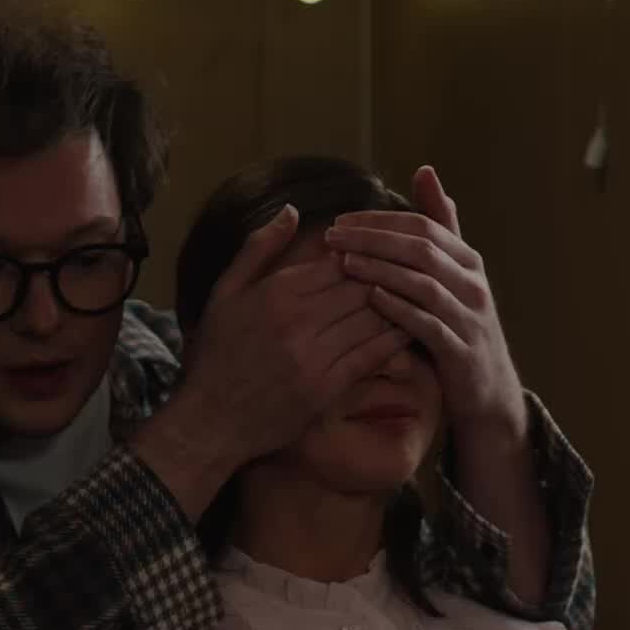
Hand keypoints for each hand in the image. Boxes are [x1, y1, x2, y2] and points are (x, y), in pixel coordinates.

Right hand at [175, 205, 410, 466]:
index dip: (365, 253)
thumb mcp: (225, 291)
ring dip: (397, 306)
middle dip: (387, 277)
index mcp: (276, 290)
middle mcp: (296, 320)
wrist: (211, 420)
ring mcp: (313, 356)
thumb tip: (292, 209)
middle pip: (361, 286)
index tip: (380, 251)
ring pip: (370, 319)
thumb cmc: (217, 354)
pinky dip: (392, 341)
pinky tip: (408, 330)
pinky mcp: (325, 389)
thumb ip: (259, 248)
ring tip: (418, 295)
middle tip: (411, 270)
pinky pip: (369, 356)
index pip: (338, 260)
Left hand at [324, 166, 527, 440]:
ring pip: (423, 283)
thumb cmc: (459, 328)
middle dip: (373, 239)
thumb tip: (425, 171)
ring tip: (345, 263)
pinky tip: (371, 299)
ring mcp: (470, 318)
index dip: (381, 221)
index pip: (422, 226)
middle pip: (422, 249)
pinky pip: (428, 325)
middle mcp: (473, 283)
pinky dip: (399, 310)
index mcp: (468, 260)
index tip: (342, 220)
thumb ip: (439, 228)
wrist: (487, 391)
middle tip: (333, 237)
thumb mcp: (452, 275)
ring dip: (381, 270)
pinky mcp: (461, 352)